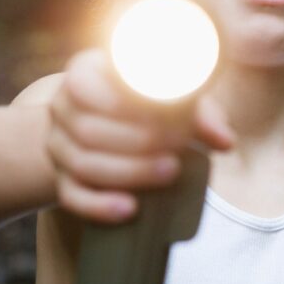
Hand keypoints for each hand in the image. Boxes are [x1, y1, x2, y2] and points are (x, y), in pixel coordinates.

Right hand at [47, 48, 232, 221]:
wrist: (100, 122)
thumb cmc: (143, 103)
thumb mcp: (170, 96)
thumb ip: (197, 112)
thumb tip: (225, 141)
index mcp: (82, 74)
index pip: (87, 85)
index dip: (128, 103)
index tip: (169, 113)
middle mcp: (63, 108)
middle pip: (89, 130)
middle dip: (138, 141)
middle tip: (179, 146)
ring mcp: (58, 147)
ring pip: (83, 164)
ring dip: (129, 171)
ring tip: (170, 171)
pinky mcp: (62, 180)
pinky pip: (72, 197)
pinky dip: (100, 205)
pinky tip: (129, 209)